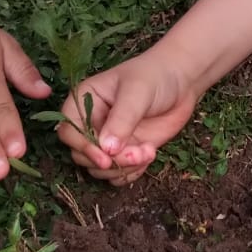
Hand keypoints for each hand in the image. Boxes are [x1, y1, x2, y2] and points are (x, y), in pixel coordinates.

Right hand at [55, 46, 199, 184]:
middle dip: (110, 161)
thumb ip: (122, 119)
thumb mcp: (138, 92)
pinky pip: (117, 174)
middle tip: (138, 154)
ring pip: (99, 169)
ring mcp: (107, 139)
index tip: (105, 158)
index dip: (83, 147)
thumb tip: (107, 149)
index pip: (69, 131)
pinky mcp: (124, 151)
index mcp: (84, 101)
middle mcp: (91, 122)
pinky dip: (131, 173)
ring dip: (123, 169)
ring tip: (148, 152)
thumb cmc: (155, 77)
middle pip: (82, 155)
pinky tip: (149, 156)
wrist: (182, 82)